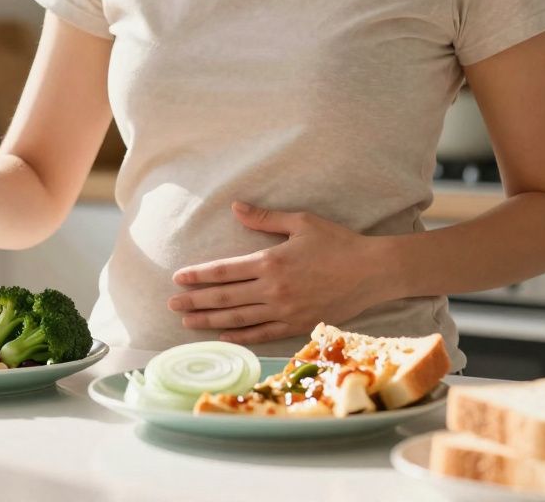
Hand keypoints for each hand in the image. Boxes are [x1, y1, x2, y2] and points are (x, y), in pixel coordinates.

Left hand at [167, 202, 401, 343]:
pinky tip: (224, 335)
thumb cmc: (338, 242)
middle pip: (225, 298)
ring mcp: (285, 311)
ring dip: (210, 321)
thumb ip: (265, 218)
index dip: (198, 276)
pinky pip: (263, 334)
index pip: (224, 271)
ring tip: (187, 322)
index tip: (178, 278)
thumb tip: (235, 207)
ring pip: (239, 319)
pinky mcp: (298, 325)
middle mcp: (274, 290)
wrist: (373, 272)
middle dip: (195, 301)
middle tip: (171, 304)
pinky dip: (241, 336)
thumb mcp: (301, 222)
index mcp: (271, 262)